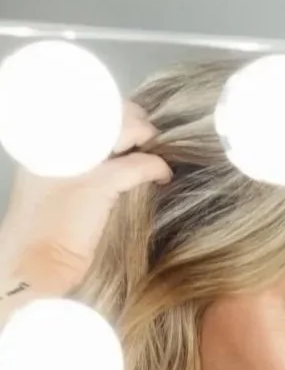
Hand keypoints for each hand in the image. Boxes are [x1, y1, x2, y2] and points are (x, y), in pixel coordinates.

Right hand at [0, 102, 171, 296]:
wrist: (34, 262)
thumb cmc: (44, 230)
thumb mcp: (52, 184)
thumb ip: (74, 164)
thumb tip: (110, 153)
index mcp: (45, 139)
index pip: (88, 108)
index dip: (115, 111)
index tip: (130, 123)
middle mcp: (59, 141)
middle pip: (109, 110)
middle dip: (135, 118)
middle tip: (148, 137)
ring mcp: (78, 160)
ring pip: (126, 127)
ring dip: (147, 135)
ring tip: (156, 149)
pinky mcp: (98, 184)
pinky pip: (139, 165)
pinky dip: (156, 167)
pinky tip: (163, 175)